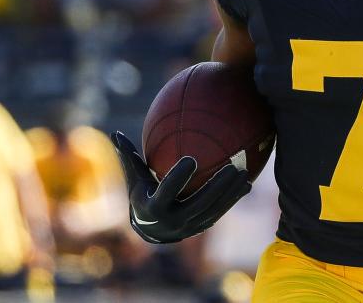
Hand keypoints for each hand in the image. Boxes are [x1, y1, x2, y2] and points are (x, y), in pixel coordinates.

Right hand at [110, 131, 249, 243]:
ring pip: (214, 209)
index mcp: (154, 206)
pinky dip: (233, 199)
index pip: (167, 191)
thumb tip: (116, 133)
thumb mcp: (135, 179)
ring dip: (230, 193)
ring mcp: (189, 227)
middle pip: (199, 203)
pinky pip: (220, 212)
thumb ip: (129, 158)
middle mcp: (173, 220)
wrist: (152, 230)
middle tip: (232, 167)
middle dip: (217, 187)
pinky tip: (247, 185)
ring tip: (244, 174)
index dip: (178, 177)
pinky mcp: (202, 227)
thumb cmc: (143, 195)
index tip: (191, 159)